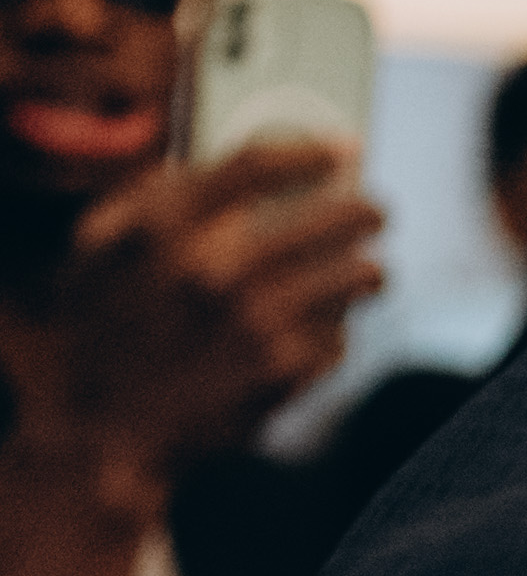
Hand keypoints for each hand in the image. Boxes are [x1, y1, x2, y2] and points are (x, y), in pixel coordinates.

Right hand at [1, 142, 387, 510]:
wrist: (103, 427)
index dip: (311, 151)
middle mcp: (211, 265)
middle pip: (333, 216)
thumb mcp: (101, 248)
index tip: (344, 148)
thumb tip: (218, 166)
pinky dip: (335, 335)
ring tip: (368, 273)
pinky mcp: (282, 370)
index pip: (258, 165)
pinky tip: (322, 333)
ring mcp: (253, 320)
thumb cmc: (102, 329)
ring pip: (357, 276)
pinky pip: (338, 339)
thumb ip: (153, 198)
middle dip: (365, 212)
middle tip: (376, 212)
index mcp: (161, 225)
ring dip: (368, 272)